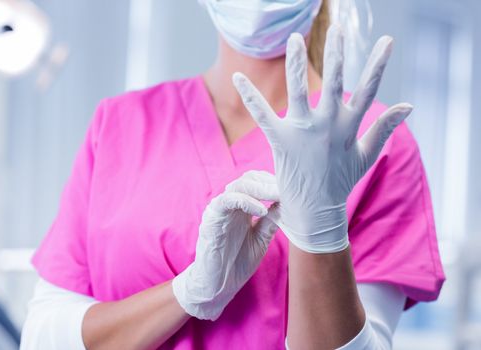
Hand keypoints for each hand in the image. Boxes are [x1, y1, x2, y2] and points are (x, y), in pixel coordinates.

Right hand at [172, 171, 279, 319]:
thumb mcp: (261, 239)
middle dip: (270, 182)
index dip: (274, 183)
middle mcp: (230, 205)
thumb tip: (288, 203)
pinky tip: (262, 210)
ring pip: (239, 186)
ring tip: (278, 195)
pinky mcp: (212, 218)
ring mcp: (220, 210)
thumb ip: (271, 221)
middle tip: (289, 188)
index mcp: (242, 207)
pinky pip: (227, 200)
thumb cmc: (237, 263)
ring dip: (261, 188)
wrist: (218, 286)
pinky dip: (246, 201)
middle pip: (249, 179)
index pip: (257, 183)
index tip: (294, 189)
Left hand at [232, 25, 412, 253]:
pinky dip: (250, 95)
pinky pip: (262, 114)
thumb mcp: (366, 155)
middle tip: (337, 28)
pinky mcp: (280, 141)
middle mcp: (327, 126)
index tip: (387, 40)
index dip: (378, 64)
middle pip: (333, 83)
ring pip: (299, 91)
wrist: (316, 212)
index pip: (367, 90)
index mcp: (349, 127)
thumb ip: (383, 128)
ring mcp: (303, 133)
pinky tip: (237, 77)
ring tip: (294, 38)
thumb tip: (409, 105)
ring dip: (296, 64)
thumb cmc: (340, 182)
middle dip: (336, 55)